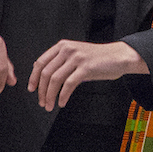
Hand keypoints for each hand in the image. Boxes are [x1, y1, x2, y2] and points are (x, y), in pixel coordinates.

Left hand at [26, 39, 141, 111]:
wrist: (120, 56)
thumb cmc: (99, 59)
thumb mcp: (76, 55)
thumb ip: (61, 63)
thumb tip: (43, 78)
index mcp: (63, 46)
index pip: (40, 63)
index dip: (33, 78)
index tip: (32, 89)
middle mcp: (68, 49)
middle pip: (46, 73)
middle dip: (41, 91)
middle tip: (42, 102)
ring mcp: (77, 58)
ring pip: (55, 80)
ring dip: (50, 96)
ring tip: (50, 105)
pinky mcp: (86, 67)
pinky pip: (69, 84)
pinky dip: (63, 96)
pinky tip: (62, 102)